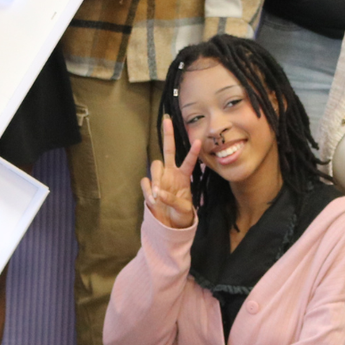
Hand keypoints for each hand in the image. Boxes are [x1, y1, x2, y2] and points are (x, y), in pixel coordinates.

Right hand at [140, 114, 200, 228]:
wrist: (169, 224)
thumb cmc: (181, 214)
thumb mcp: (184, 209)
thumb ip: (173, 200)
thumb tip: (159, 194)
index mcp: (184, 176)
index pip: (189, 161)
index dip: (193, 152)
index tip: (198, 141)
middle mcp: (171, 173)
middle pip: (168, 149)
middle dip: (167, 135)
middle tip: (167, 120)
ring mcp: (160, 178)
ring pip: (155, 166)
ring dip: (156, 180)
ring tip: (158, 196)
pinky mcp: (150, 186)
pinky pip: (146, 182)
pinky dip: (148, 190)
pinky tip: (153, 200)